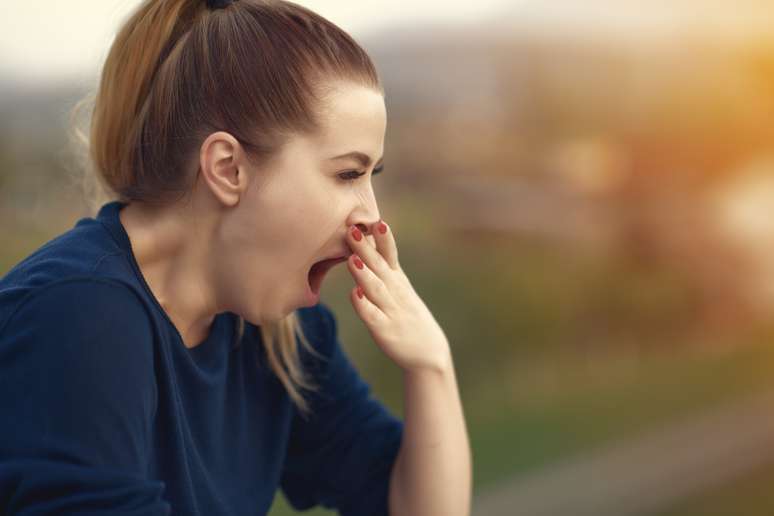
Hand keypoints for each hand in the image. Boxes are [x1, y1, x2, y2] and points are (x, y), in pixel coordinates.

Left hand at [345, 220, 450, 372]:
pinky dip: (364, 305)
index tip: (376, 220)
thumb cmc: (409, 317)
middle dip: (366, 249)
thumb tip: (366, 244)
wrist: (429, 354)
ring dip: (364, 274)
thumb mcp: (400, 289)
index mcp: (398, 281)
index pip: (391, 256)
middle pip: (380, 268)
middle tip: (353, 230)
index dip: (384, 239)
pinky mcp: (385, 331)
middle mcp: (396, 293)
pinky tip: (354, 294)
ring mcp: (391, 312)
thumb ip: (384, 269)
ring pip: (376, 290)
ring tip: (352, 259)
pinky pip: (373, 317)